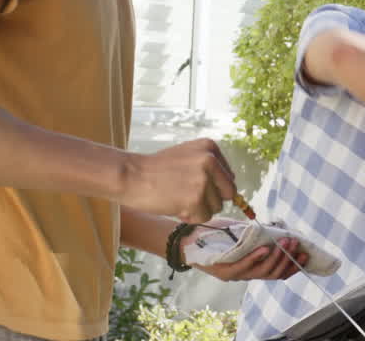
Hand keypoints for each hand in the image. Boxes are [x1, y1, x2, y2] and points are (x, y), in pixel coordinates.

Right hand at [117, 138, 235, 223]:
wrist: (130, 176)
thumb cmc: (156, 169)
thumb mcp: (187, 156)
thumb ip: (209, 168)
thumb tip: (233, 194)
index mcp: (210, 147)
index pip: (229, 177)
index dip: (214, 188)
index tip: (195, 188)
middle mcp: (210, 161)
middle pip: (228, 193)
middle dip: (211, 200)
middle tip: (189, 197)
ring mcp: (203, 180)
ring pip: (216, 207)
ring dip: (199, 209)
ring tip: (177, 199)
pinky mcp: (195, 199)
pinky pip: (203, 218)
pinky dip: (190, 217)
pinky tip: (174, 206)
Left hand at [186, 219, 306, 281]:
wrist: (187, 238)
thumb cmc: (215, 234)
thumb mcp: (242, 233)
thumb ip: (258, 234)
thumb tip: (278, 228)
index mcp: (251, 267)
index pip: (277, 272)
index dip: (293, 266)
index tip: (306, 254)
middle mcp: (245, 274)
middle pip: (273, 273)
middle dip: (288, 259)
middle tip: (298, 244)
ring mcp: (234, 274)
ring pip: (261, 271)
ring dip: (277, 257)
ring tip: (286, 243)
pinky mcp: (223, 271)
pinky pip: (244, 267)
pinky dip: (256, 258)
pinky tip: (265, 248)